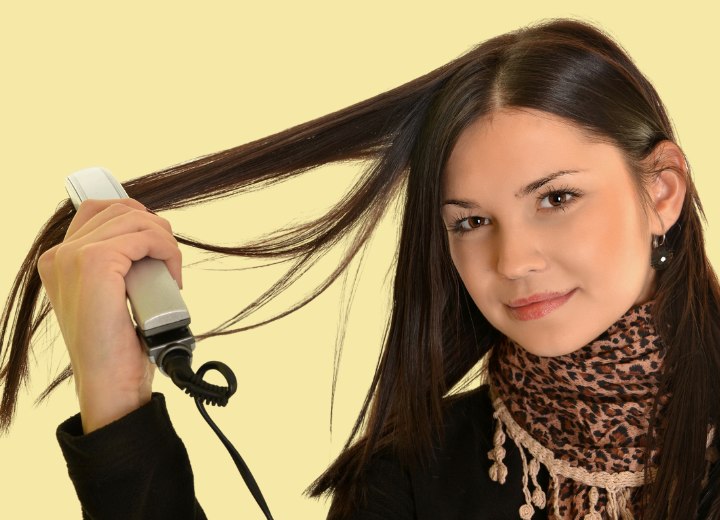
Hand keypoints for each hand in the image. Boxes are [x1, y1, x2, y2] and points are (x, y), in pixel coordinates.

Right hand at [37, 199, 182, 432]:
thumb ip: (116, 266)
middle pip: (119, 209)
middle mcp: (60, 254)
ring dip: (165, 242)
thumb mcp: (109, 296)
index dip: (135, 219)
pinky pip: (146, 236)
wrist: (109, 382)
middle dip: (153, 229)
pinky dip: (168, 250)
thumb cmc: (115, 345)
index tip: (157, 243)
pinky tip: (172, 276)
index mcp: (59, 260)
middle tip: (169, 261)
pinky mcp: (95, 262)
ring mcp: (74, 256)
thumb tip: (147, 239)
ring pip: (135, 220)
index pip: (99, 210)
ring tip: (171, 273)